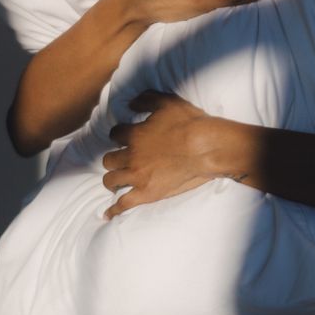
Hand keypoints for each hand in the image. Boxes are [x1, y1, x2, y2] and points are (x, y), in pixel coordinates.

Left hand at [101, 91, 215, 217]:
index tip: (123, 138)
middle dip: (114, 159)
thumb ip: (146, 99)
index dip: (119, 136)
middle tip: (121, 160)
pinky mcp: (146, 193)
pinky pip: (123, 204)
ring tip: (116, 181)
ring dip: (112, 179)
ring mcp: (137, 177)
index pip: (115, 135)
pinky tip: (108, 214)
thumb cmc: (189, 123)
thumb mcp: (167, 102)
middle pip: (109, 159)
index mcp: (134, 134)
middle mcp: (131, 156)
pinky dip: (114, 210)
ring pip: (111, 180)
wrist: (206, 147)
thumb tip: (130, 103)